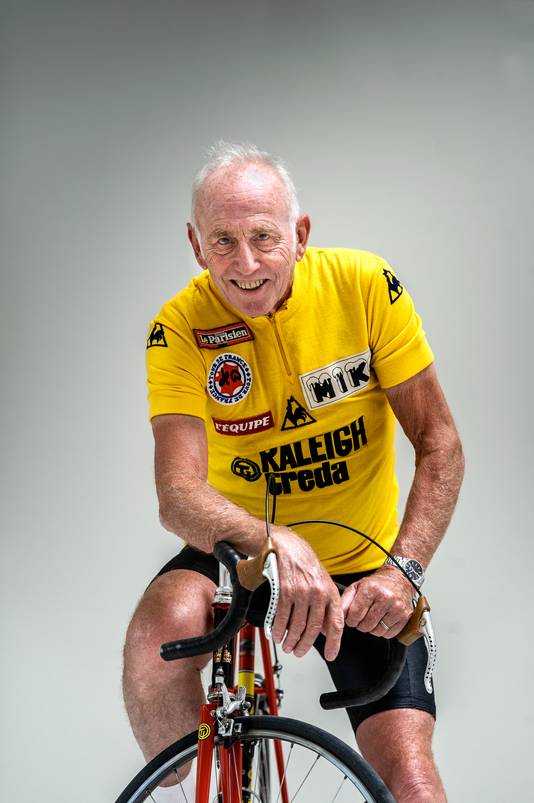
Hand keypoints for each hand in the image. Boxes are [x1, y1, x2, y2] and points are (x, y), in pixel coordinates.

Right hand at [269, 526, 343, 661]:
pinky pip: (282, 616)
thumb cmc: (303, 561)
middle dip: (305, 644)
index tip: (332, 654)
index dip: (334, 642)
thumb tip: (326, 627)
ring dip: (291, 639)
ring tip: (287, 645)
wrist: (286, 545)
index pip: (336, 622)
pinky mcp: (286, 589)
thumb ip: (325, 604)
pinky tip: (277, 633)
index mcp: (330, 591)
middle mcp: (318, 592)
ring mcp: (302, 591)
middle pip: (313, 628)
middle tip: (299, 651)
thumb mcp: (322, 580)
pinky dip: (279, 628)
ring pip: (297, 624)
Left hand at [340, 566, 413, 638]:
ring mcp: (397, 607)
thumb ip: (345, 600)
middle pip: (365, 625)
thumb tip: (338, 616)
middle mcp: (385, 597)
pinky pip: (389, 634)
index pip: (355, 614)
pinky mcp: (405, 616)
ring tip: (373, 618)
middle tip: (363, 617)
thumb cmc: (376, 584)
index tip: (352, 617)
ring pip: (377, 631)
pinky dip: (383, 631)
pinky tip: (383, 620)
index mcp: (371, 588)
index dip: (350, 619)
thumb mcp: (357, 586)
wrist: (400, 578)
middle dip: (361, 624)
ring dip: (372, 628)